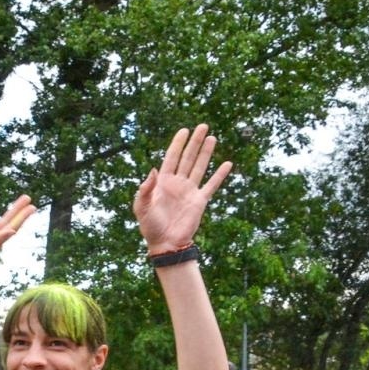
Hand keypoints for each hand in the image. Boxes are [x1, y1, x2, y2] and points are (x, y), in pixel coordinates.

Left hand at [133, 124, 231, 254]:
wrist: (165, 243)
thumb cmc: (150, 227)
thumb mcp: (141, 207)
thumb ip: (145, 189)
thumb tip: (153, 170)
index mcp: (162, 182)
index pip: (171, 158)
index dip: (177, 144)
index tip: (184, 130)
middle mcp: (177, 183)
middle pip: (188, 158)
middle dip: (194, 142)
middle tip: (202, 126)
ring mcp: (189, 191)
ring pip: (200, 167)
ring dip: (206, 153)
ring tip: (212, 138)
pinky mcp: (200, 201)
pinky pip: (211, 185)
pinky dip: (219, 175)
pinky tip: (227, 164)